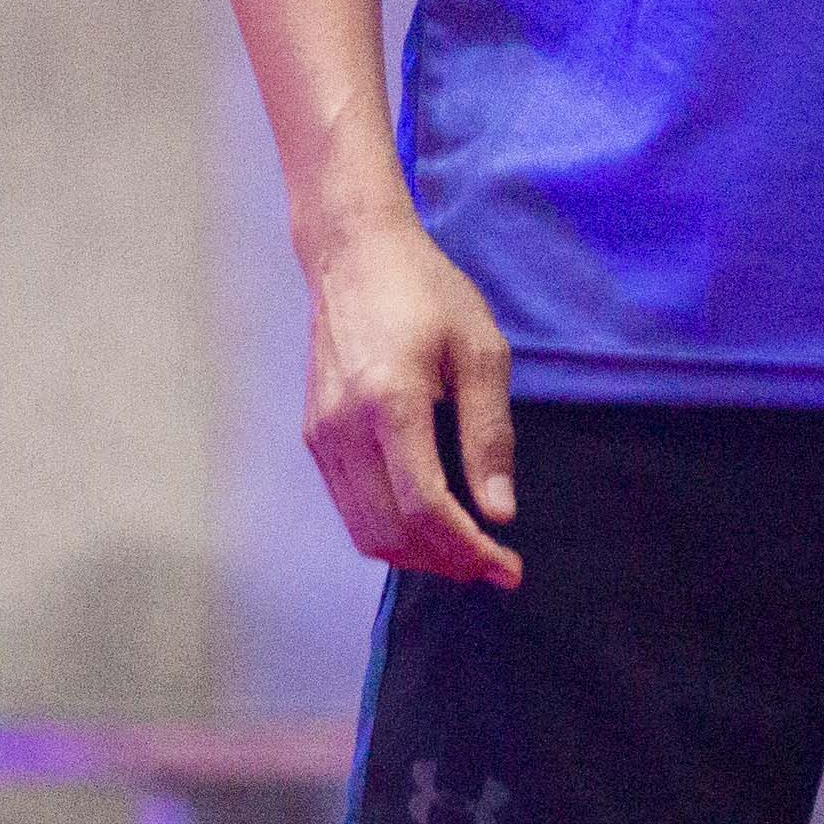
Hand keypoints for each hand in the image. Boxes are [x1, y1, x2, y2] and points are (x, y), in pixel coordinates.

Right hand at [301, 217, 521, 586]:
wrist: (355, 255)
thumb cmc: (427, 293)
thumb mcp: (480, 351)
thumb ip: (489, 435)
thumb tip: (499, 511)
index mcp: (390, 402)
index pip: (426, 508)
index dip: (469, 550)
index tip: (508, 568)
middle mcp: (345, 428)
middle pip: (391, 533)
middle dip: (446, 563)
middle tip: (493, 566)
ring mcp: (322, 435)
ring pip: (364, 531)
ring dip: (416, 556)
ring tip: (464, 552)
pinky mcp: (314, 436)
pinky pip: (349, 506)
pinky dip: (388, 530)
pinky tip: (427, 523)